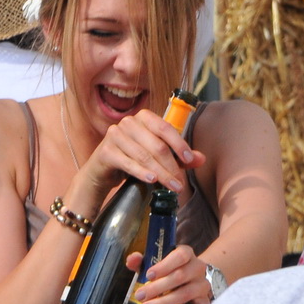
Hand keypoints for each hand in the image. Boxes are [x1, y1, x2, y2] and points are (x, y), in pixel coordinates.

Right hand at [76, 109, 206, 199]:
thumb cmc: (132, 158)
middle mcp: (128, 122)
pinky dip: (141, 172)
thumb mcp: (157, 156)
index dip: (179, 143)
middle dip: (171, 166)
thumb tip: (201, 159)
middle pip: (156, 145)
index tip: (189, 160)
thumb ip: (178, 156)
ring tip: (172, 186)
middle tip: (180, 183)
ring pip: (144, 155)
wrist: (102, 170)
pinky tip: (152, 180)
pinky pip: (128, 162)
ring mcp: (115, 135)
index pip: (165, 127)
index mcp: (143, 117)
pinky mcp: (106, 151)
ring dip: (160, 173)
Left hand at [123, 245, 209, 303]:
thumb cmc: (169, 270)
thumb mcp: (155, 263)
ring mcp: (203, 286)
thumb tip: (131, 260)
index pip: (180, 256)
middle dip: (157, 287)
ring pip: (186, 293)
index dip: (164, 265)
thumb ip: (142, 261)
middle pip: (180, 276)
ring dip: (165, 302)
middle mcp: (198, 268)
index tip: (148, 275)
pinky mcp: (205, 302)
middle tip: (140, 296)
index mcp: (186, 254)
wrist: (192, 280)